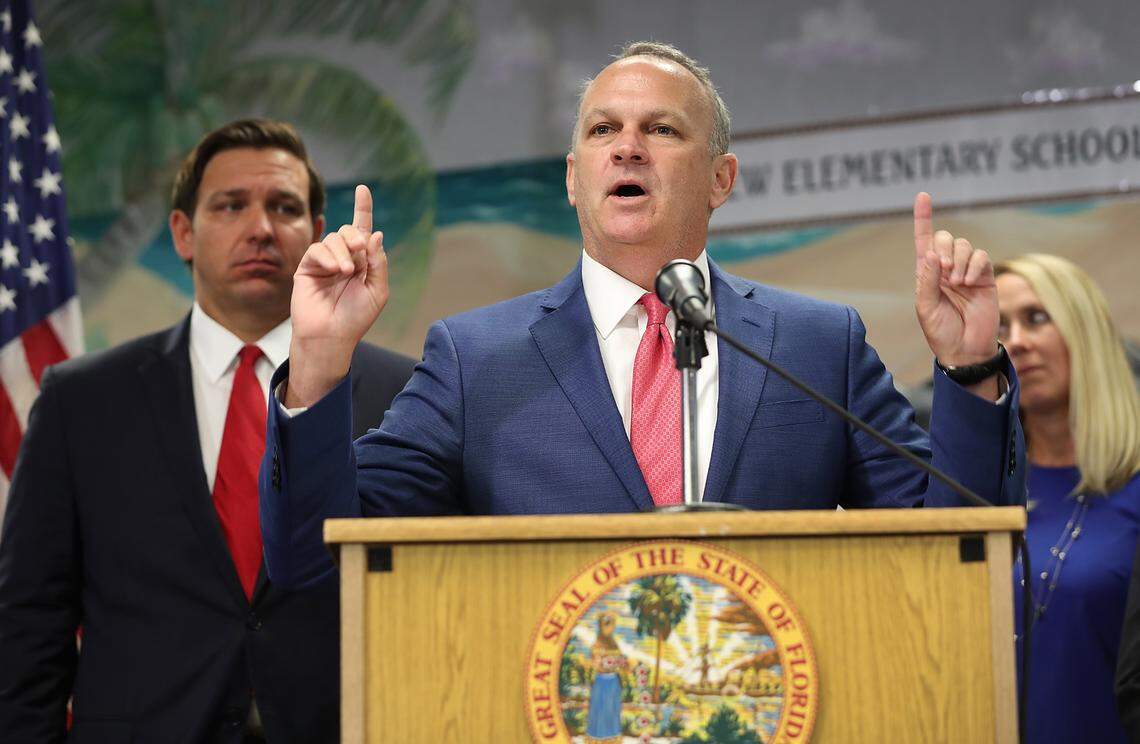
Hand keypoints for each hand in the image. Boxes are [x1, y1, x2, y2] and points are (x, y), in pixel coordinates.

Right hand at [286, 185, 387, 406]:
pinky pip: (317, 249)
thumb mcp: (377, 290)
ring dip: (344, 252)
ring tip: (346, 273)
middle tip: (360, 254)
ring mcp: (324, 262)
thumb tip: (376, 234)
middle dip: (357, 237)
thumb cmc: (356, 318)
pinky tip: (334, 270)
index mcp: (361, 263)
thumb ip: (378, 262)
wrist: (332, 336)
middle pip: (350, 231)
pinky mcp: (307, 267)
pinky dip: (328, 256)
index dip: (363, 209)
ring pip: (334, 239)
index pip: (363, 231)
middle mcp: (343, 258)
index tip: (363, 189)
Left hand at [913, 192, 998, 366]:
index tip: (923, 195)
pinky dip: (974, 265)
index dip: (923, 218)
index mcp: (927, 273)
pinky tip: (970, 283)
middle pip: (945, 238)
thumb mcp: (926, 307)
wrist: (965, 349)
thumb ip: (928, 280)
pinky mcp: (985, 276)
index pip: (924, 240)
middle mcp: (946, 268)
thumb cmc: (941, 331)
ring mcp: (966, 271)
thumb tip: (931, 252)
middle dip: (944, 248)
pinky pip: (981, 256)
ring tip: (958, 284)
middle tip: (944, 271)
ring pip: (964, 245)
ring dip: (959, 261)